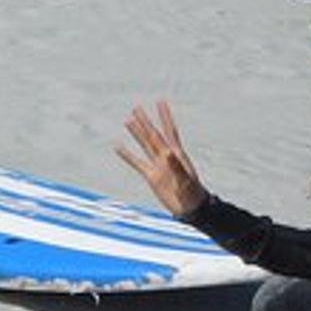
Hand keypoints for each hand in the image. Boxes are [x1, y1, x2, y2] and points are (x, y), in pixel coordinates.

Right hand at [116, 100, 209, 217]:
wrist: (190, 208)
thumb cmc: (191, 194)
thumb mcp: (185, 180)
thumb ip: (176, 166)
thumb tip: (168, 153)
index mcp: (176, 154)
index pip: (168, 131)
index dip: (164, 116)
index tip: (160, 102)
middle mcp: (166, 156)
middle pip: (153, 135)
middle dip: (146, 121)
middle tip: (137, 107)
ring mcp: (158, 165)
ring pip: (144, 145)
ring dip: (136, 133)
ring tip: (127, 120)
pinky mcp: (151, 176)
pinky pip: (137, 163)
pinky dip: (127, 155)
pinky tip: (118, 147)